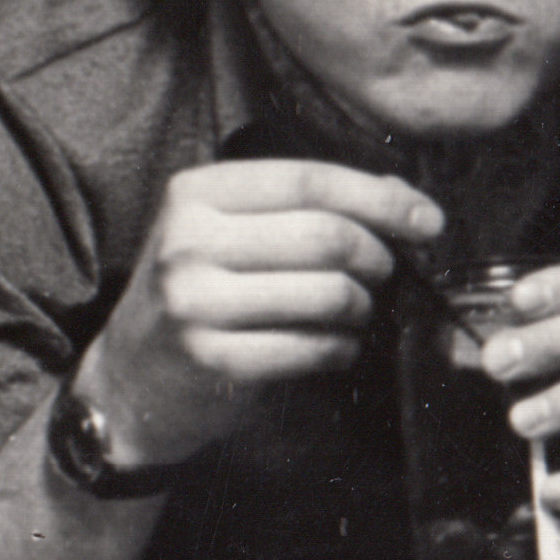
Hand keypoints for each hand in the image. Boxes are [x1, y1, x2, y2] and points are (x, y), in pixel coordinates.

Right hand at [68, 158, 446, 484]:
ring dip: (364, 306)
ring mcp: (195, 302)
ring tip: (358, 311)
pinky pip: (315, 347)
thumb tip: (404, 198)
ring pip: (329, 293)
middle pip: (327, 236)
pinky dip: (343, 348)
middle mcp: (187, 242)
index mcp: (195, 193)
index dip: (381, 199)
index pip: (309, 181)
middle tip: (390, 271)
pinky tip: (336, 346)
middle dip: (379, 255)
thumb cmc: (200, 291)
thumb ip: (308, 206)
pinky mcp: (212, 359)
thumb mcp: (231, 231)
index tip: (429, 220)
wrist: (131, 378)